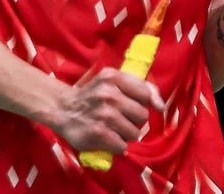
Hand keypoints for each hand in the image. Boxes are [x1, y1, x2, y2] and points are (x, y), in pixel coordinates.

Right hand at [51, 67, 165, 154]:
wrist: (63, 109)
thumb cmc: (94, 95)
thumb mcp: (112, 81)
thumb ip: (140, 87)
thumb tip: (161, 106)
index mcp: (113, 77)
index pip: (145, 94)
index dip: (144, 103)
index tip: (134, 107)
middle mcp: (109, 94)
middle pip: (142, 115)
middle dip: (133, 120)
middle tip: (118, 117)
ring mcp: (104, 114)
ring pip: (134, 133)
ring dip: (125, 134)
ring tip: (111, 128)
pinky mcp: (99, 133)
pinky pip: (123, 146)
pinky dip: (116, 145)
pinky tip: (106, 137)